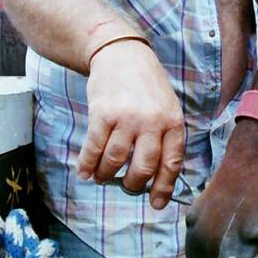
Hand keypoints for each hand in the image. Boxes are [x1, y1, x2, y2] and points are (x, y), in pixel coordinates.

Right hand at [78, 39, 183, 208]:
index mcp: (173, 122)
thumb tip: (160, 177)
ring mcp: (126, 118)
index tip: (157, 204)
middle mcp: (152, 122)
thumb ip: (166, 137)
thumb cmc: (147, 86)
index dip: (164, 188)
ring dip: (106, 176)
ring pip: (115, 162)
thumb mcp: (168, 107)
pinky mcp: (102, 114)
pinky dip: (87, 165)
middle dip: (134, 186)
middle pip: (144, 168)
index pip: (172, 163)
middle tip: (127, 186)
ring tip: (103, 177)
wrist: (122, 54)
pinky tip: (85, 172)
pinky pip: (94, 149)